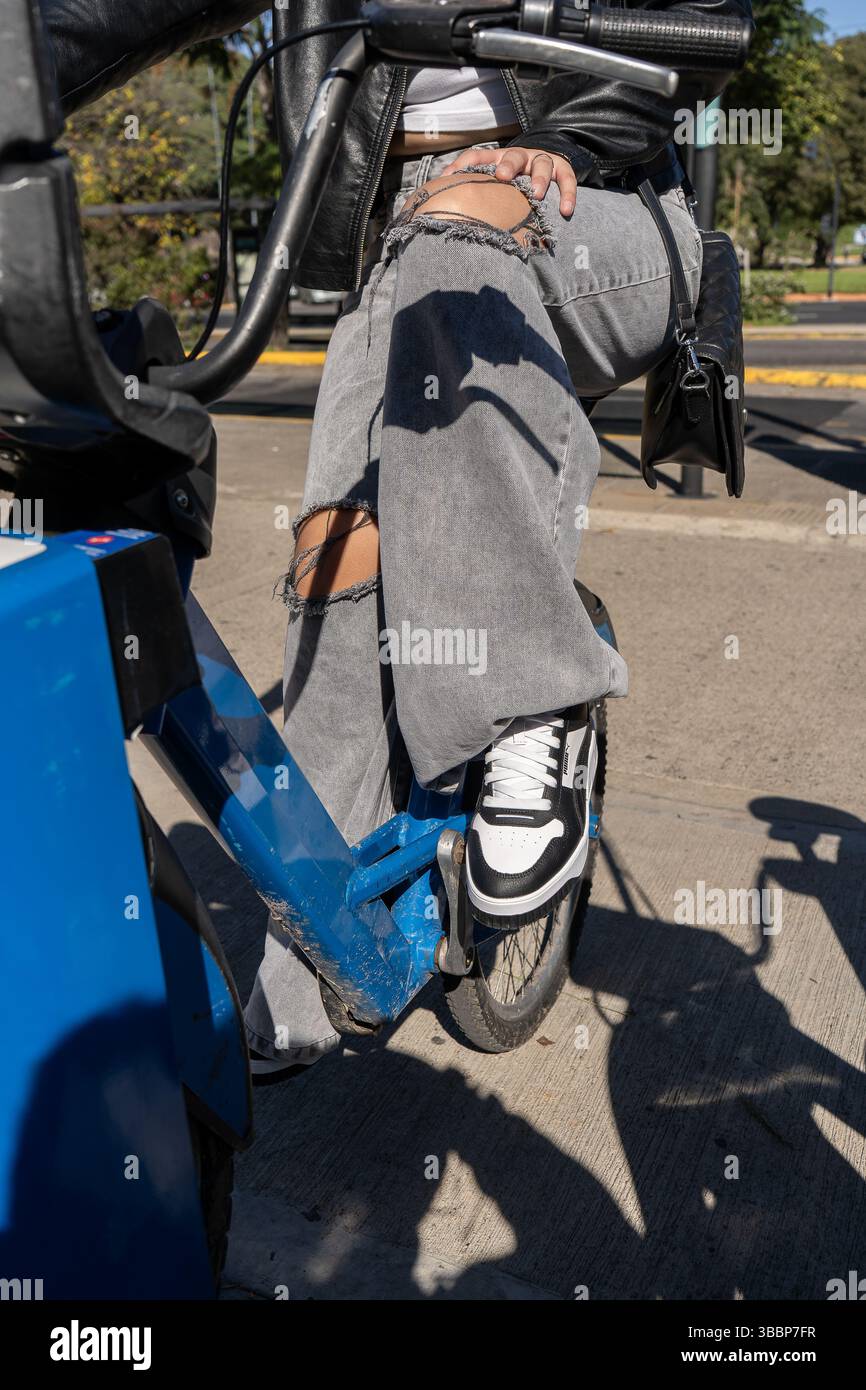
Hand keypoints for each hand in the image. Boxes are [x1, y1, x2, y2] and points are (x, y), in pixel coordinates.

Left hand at [440, 145, 576, 216]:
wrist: (550, 163)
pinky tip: (566, 211)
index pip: (478, 155)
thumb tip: (443, 199)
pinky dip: (568, 194)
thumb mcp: (493, 183)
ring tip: (537, 195)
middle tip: (503, 177)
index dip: (463, 164)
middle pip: (513, 155)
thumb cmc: (515, 182)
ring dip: (539, 178)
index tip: (450, 177)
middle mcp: (520, 157)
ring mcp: (542, 161)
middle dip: (508, 165)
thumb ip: (473, 190)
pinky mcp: (562, 169)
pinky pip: (567, 179)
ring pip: (542, 164)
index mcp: (498, 159)